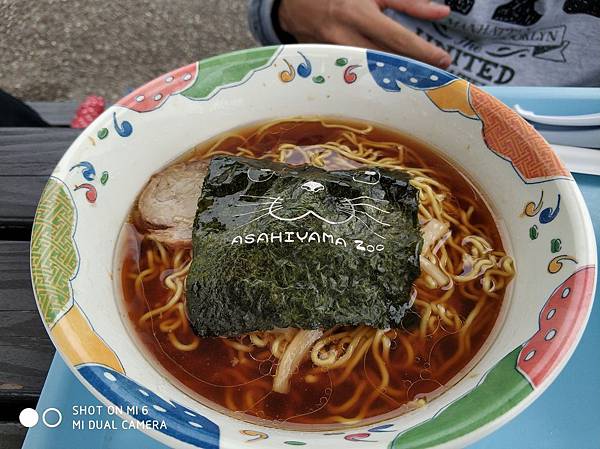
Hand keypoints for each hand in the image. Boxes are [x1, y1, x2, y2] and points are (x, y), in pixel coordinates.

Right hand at [278, 0, 451, 67]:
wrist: (294, 3)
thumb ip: (408, 2)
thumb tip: (440, 13)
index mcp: (361, 14)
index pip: (400, 40)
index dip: (424, 52)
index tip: (443, 61)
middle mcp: (347, 38)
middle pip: (388, 62)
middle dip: (413, 70)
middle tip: (433, 76)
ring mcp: (336, 56)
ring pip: (371, 74)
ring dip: (395, 79)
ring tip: (414, 81)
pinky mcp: (327, 66)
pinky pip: (353, 77)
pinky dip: (371, 81)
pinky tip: (386, 86)